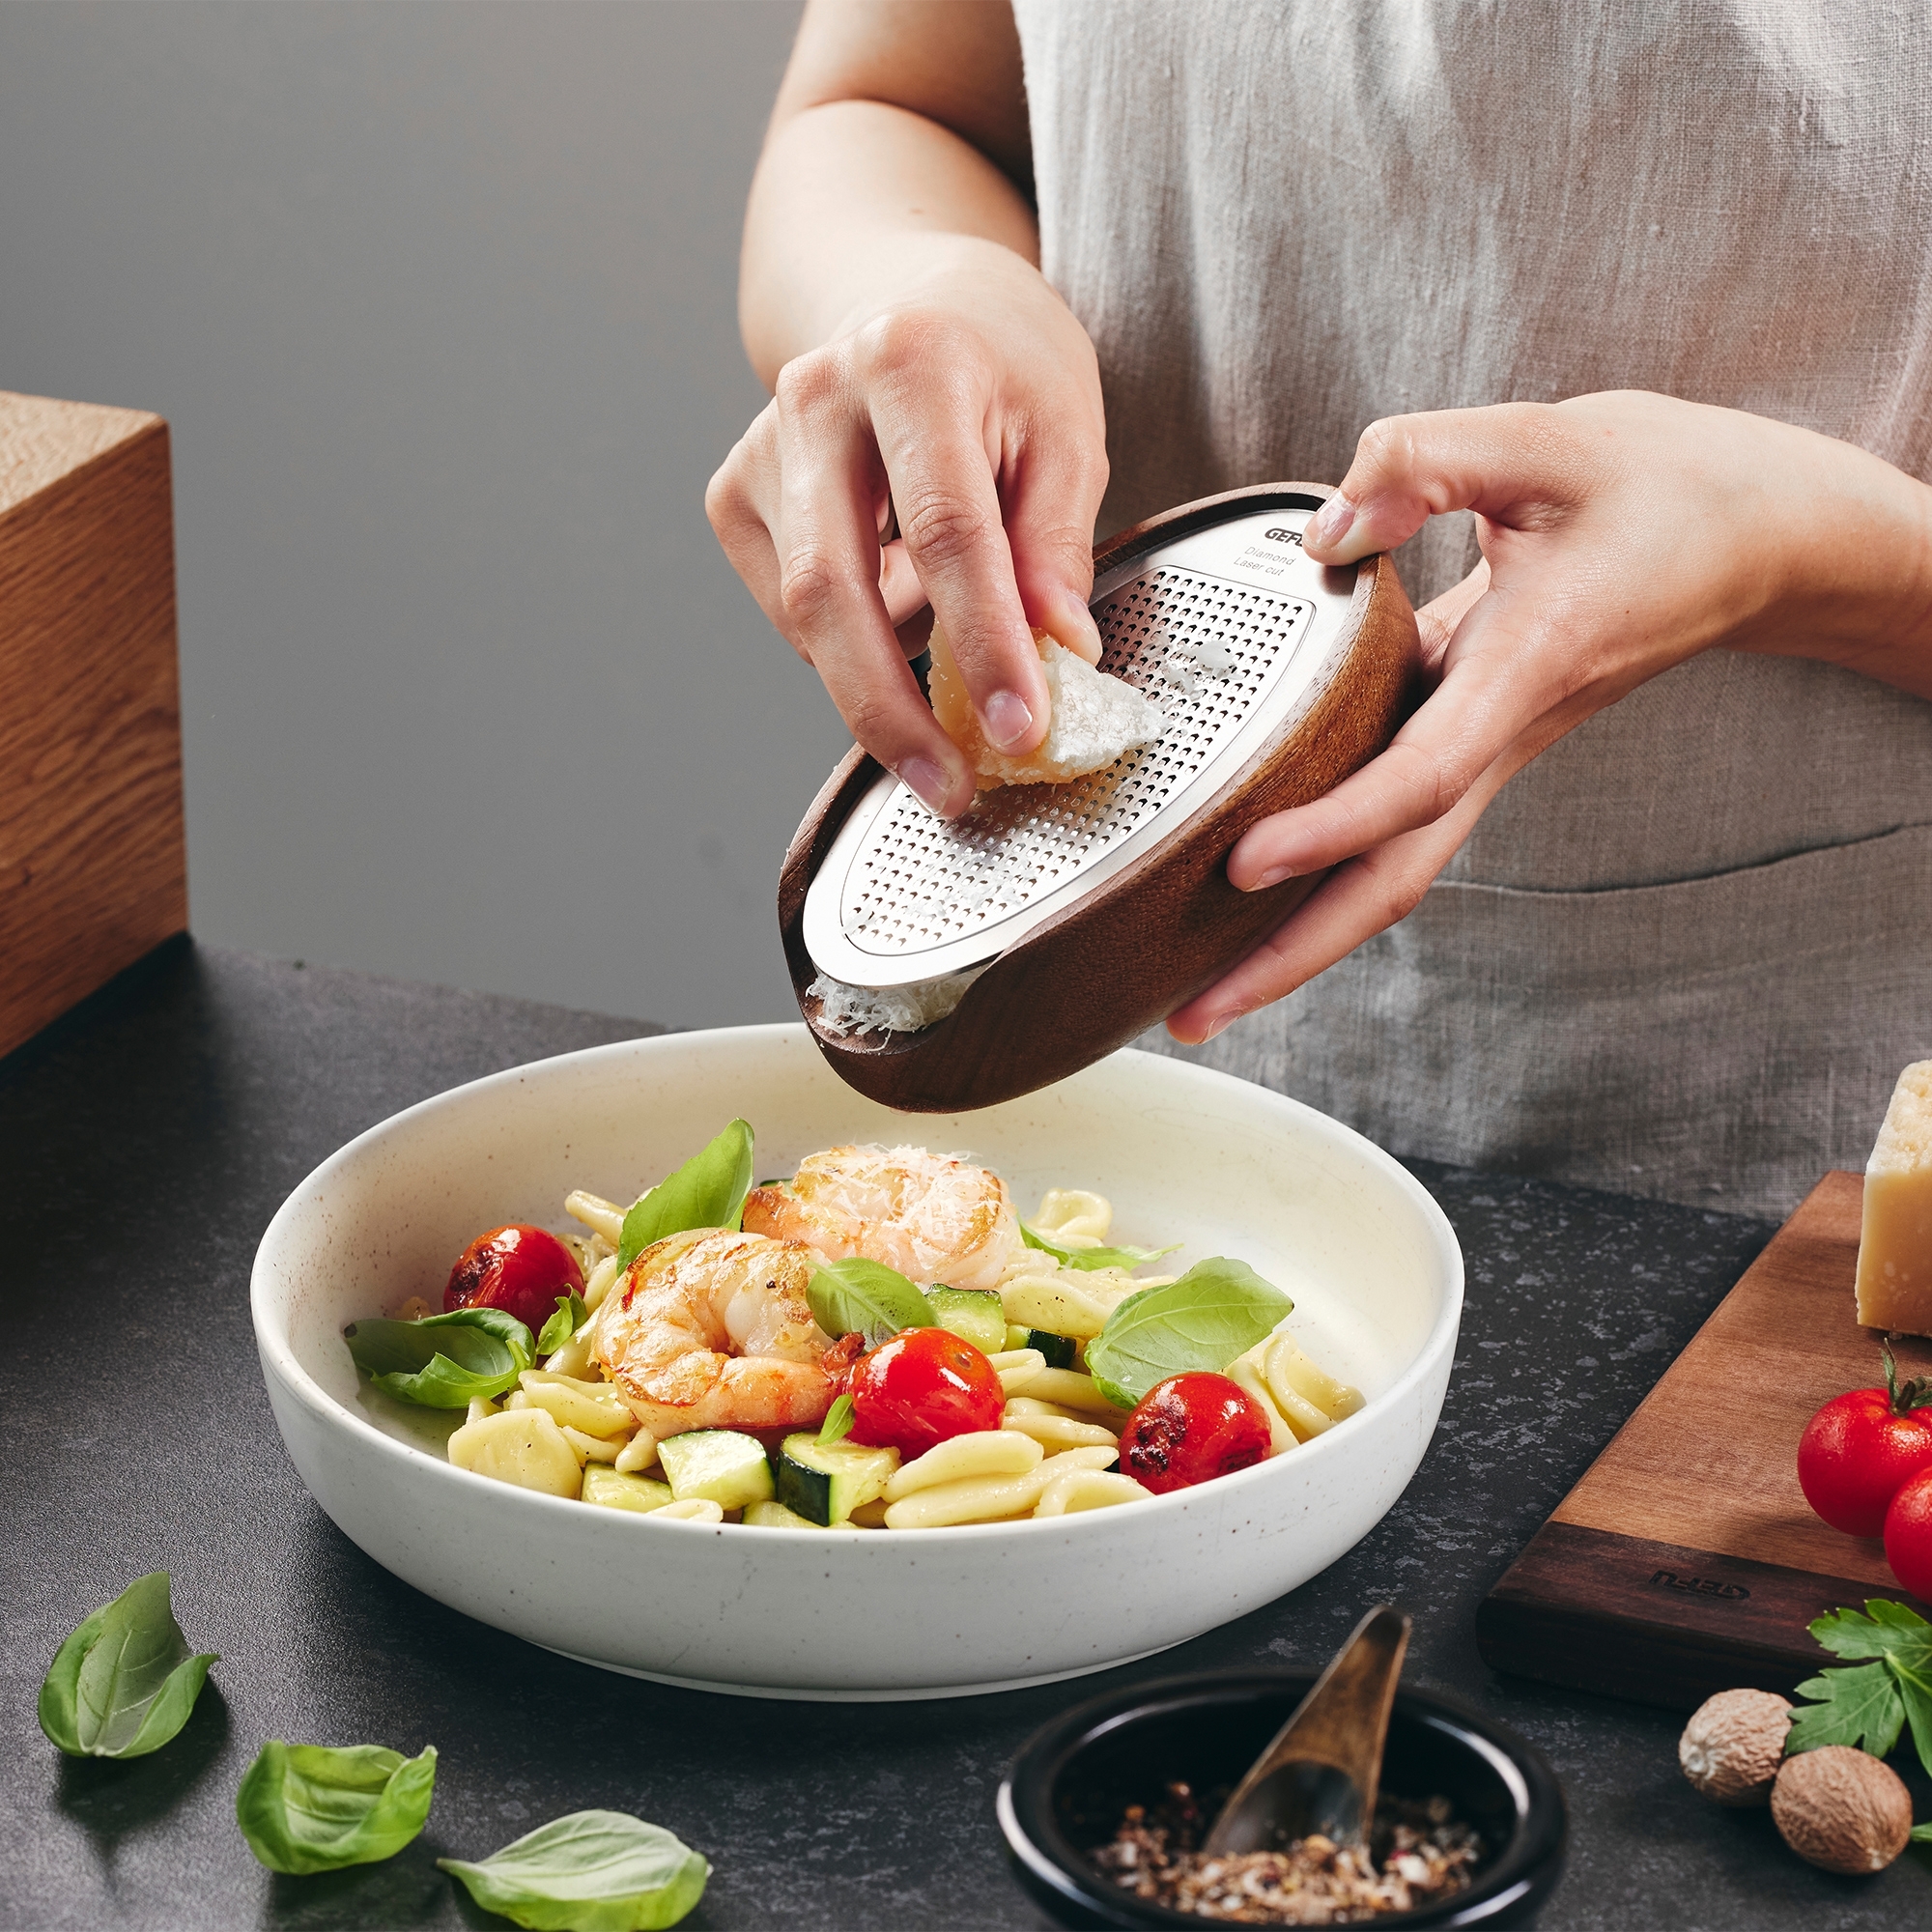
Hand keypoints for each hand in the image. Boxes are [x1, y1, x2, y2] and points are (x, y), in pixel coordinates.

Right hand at [706, 236, 1108, 817]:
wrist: (911, 302)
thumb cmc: (998, 363)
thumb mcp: (1064, 428)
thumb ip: (1057, 541)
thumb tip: (1058, 651)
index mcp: (912, 363)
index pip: (949, 531)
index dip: (985, 643)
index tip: (1021, 726)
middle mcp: (816, 398)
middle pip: (833, 588)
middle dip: (891, 708)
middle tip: (950, 783)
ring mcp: (761, 448)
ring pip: (803, 614)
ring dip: (881, 681)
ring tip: (952, 689)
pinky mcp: (733, 496)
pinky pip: (790, 612)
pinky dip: (852, 641)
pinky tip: (899, 611)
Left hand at [1168, 389, 1931, 1042]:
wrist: (1758, 536)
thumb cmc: (1668, 489)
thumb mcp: (1549, 440)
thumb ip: (1428, 463)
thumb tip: (1327, 527)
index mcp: (1525, 668)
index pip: (1422, 774)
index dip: (1335, 825)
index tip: (1248, 862)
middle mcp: (1504, 733)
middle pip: (1396, 877)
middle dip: (1293, 956)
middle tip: (1194, 1014)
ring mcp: (1490, 748)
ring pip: (1393, 867)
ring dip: (1302, 938)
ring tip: (1204, 993)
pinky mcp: (1475, 734)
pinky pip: (1392, 822)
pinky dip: (1325, 863)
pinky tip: (1260, 882)